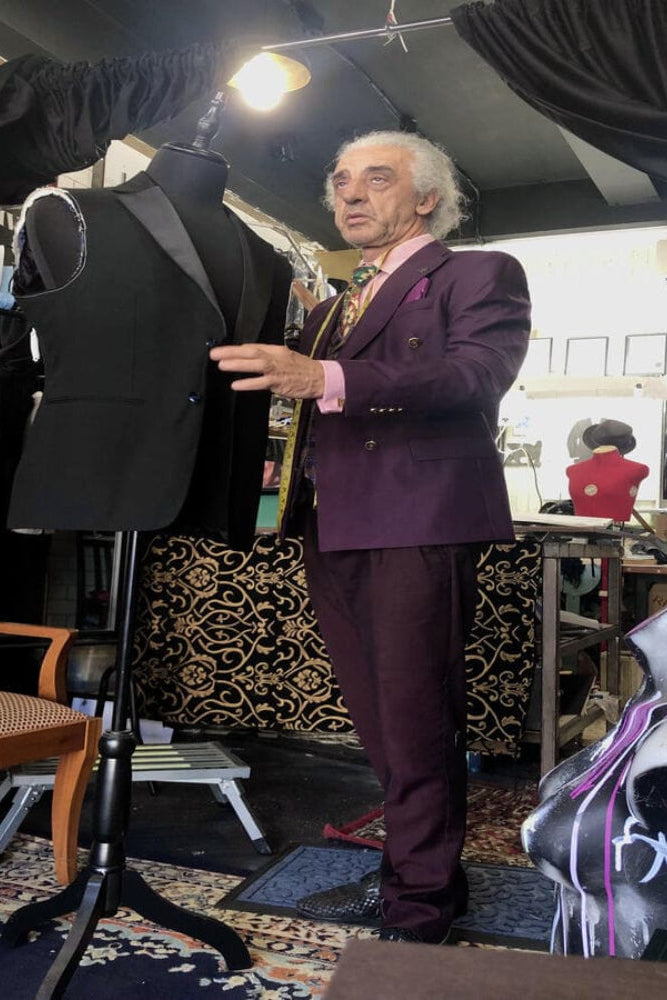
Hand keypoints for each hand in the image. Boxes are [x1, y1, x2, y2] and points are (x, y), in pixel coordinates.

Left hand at [210, 343, 324, 398]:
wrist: (320, 378)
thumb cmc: (302, 370)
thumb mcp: (285, 358)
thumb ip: (269, 358)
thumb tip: (250, 359)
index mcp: (276, 350)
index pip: (253, 347)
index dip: (237, 348)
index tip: (222, 350)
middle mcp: (276, 357)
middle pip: (251, 352)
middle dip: (231, 352)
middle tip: (214, 353)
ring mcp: (277, 369)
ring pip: (255, 364)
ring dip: (237, 364)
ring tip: (222, 365)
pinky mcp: (279, 382)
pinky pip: (261, 382)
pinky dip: (248, 383)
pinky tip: (236, 384)